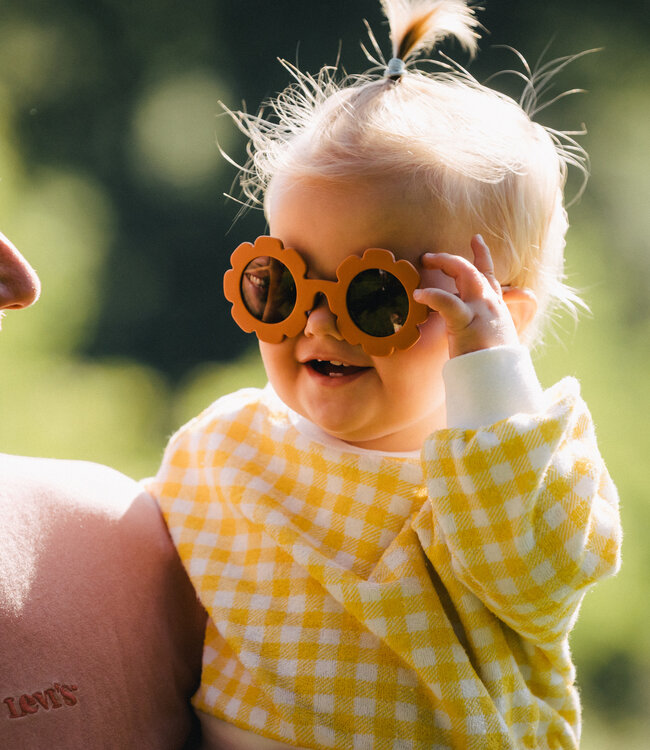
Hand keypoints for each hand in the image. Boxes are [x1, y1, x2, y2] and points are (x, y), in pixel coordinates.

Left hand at [413, 234, 519, 358]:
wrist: (496, 381)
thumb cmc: (491, 365)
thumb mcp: (492, 342)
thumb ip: (484, 330)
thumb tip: (475, 330)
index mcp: (495, 308)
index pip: (490, 275)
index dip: (482, 255)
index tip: (475, 239)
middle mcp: (490, 304)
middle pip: (473, 269)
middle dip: (451, 258)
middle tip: (429, 256)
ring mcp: (480, 311)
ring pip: (465, 273)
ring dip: (445, 262)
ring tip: (424, 261)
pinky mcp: (466, 323)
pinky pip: (447, 301)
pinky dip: (432, 295)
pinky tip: (418, 293)